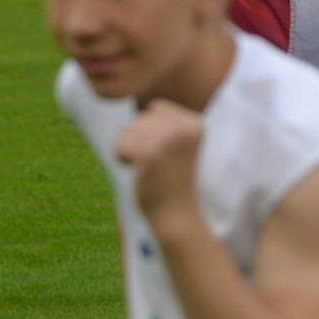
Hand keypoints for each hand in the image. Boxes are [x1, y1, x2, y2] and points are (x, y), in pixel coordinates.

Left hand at [115, 101, 206, 223]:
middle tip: (157, 163)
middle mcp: (186, 128)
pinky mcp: (150, 155)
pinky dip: (123, 158)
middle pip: (140, 118)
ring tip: (149, 168)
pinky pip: (122, 145)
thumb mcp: (177, 144)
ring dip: (130, 150)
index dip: (151, 129)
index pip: (156, 108)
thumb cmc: (173, 179)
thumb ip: (166, 123)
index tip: (166, 152)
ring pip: (129, 130)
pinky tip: (140, 172)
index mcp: (197, 123)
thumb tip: (140, 104)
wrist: (177, 214)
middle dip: (139, 139)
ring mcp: (168, 141)